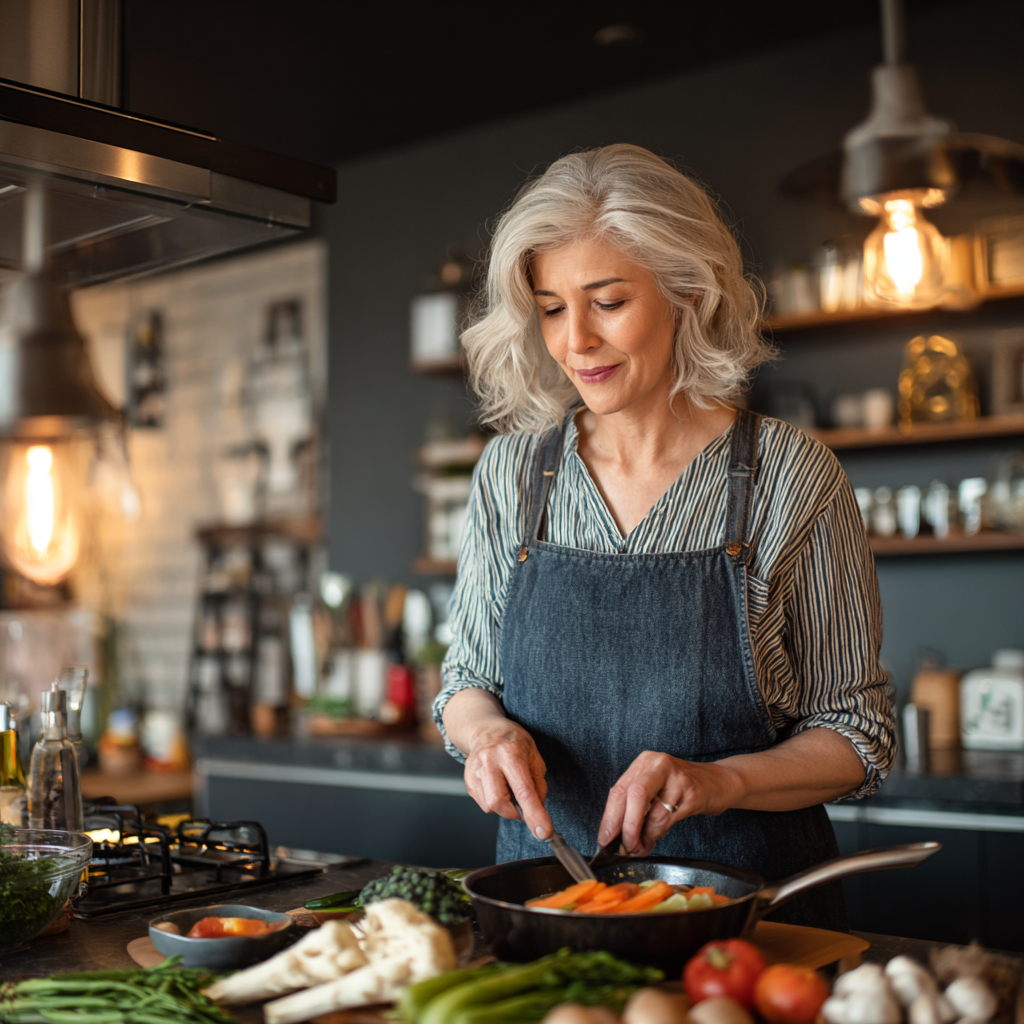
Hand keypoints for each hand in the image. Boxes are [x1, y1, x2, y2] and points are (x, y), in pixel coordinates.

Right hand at [464, 719, 553, 840]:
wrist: (485, 730)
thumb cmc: (513, 742)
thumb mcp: (534, 756)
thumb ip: (539, 784)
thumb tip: (538, 810)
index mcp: (510, 753)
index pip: (524, 791)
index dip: (535, 814)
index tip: (544, 832)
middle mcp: (489, 761)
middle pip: (498, 803)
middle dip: (513, 812)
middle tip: (522, 805)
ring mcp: (475, 771)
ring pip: (490, 806)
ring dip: (504, 806)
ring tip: (508, 787)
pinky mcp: (468, 780)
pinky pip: (483, 804)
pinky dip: (495, 802)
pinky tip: (498, 786)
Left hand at [598, 751, 744, 855]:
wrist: (719, 781)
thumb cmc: (681, 786)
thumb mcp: (655, 787)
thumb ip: (635, 806)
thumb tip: (616, 835)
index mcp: (644, 762)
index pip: (619, 789)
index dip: (609, 817)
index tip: (604, 838)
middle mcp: (658, 765)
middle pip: (633, 795)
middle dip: (625, 826)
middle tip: (624, 846)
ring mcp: (677, 778)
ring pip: (652, 813)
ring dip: (644, 836)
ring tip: (642, 844)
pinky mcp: (692, 793)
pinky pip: (668, 819)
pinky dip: (658, 834)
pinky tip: (656, 837)